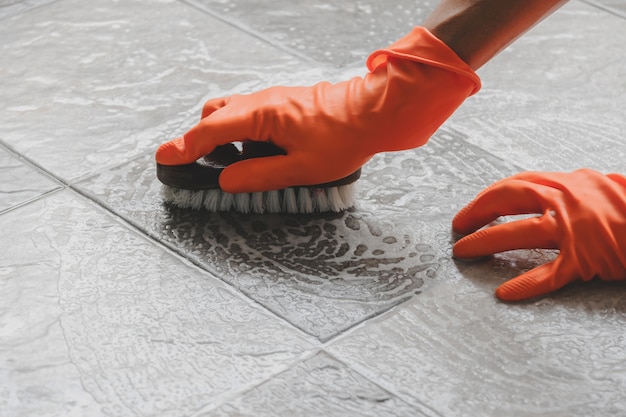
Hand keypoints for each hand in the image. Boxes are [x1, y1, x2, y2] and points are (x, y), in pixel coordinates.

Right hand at [156, 27, 479, 192]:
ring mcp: (272, 100)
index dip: (185, 146)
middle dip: (200, 139)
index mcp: (261, 115)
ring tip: (230, 165)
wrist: (373, 114)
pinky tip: (256, 154)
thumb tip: (226, 180)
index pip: (211, 130)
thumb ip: (258, 176)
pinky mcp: (283, 104)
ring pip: (232, 112)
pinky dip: (241, 132)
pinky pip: (250, 114)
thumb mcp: (300, 169)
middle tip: (196, 165)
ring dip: (222, 136)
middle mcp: (262, 101)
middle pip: (215, 114)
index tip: (164, 157)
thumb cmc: (343, 139)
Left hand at [452, 169, 625, 300]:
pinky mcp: (585, 260)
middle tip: (458, 228)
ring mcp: (574, 231)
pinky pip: (549, 274)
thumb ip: (565, 190)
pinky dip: (525, 284)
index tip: (469, 210)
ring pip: (518, 235)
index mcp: (567, 183)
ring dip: (485, 243)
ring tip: (463, 253)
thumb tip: (537, 193)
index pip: (514, 184)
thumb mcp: (596, 186)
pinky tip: (505, 292)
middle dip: (477, 214)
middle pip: (508, 202)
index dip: (486, 197)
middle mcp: (565, 202)